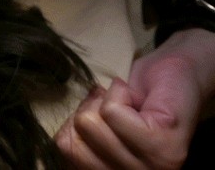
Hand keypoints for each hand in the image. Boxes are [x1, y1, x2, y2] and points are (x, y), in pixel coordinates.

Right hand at [56, 29, 214, 168]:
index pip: (64, 150)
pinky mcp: (164, 144)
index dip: (73, 121)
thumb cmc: (131, 98)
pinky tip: (137, 97)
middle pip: (76, 137)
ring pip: (92, 122)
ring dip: (107, 100)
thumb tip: (60, 143)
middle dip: (89, 109)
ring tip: (128, 102)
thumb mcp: (94, 125)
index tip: (96, 114)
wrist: (173, 72)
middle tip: (116, 106)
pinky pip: (113, 111)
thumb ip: (78, 140)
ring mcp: (153, 165)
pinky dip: (119, 92)